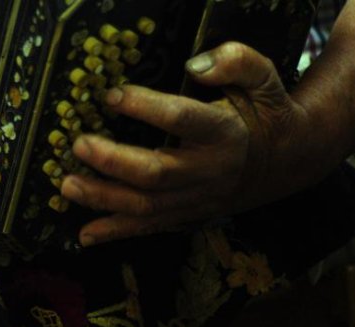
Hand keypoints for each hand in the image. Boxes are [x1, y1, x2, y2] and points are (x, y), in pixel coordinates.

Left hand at [60, 42, 316, 246]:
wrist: (288, 161)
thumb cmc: (264, 113)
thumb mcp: (264, 79)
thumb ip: (238, 63)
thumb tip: (197, 64)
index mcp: (225, 133)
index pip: (182, 119)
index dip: (146, 107)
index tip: (112, 94)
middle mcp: (208, 170)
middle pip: (155, 173)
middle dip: (112, 162)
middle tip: (78, 145)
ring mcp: (195, 198)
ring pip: (145, 206)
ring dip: (103, 199)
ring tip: (66, 185)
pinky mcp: (186, 214)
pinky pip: (148, 228)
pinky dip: (115, 233)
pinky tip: (84, 234)